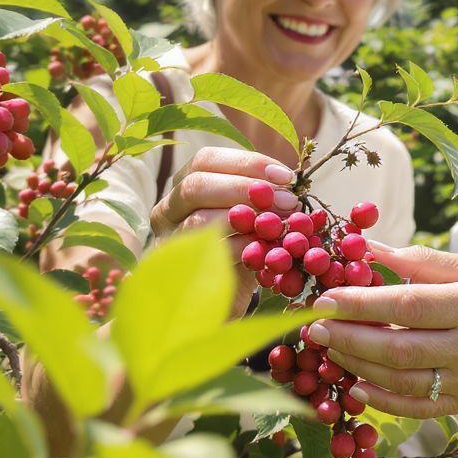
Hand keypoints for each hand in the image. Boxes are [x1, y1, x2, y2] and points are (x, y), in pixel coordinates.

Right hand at [149, 146, 298, 314]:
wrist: (223, 297)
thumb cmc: (242, 247)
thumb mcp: (253, 215)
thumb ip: (264, 196)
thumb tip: (290, 182)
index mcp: (184, 183)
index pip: (207, 160)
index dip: (248, 163)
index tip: (286, 177)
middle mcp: (168, 208)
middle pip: (197, 185)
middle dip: (246, 189)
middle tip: (287, 201)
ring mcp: (167, 240)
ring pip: (198, 221)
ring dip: (245, 220)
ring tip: (280, 225)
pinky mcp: (176, 271)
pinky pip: (207, 255)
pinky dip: (240, 248)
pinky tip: (265, 248)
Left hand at [305, 244, 457, 417]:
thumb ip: (419, 260)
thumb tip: (367, 246)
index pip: (408, 305)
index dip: (362, 303)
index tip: (326, 297)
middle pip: (397, 347)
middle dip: (349, 337)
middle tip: (314, 326)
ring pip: (399, 380)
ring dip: (356, 365)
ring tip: (329, 347)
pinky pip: (411, 407)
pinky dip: (379, 400)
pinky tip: (355, 383)